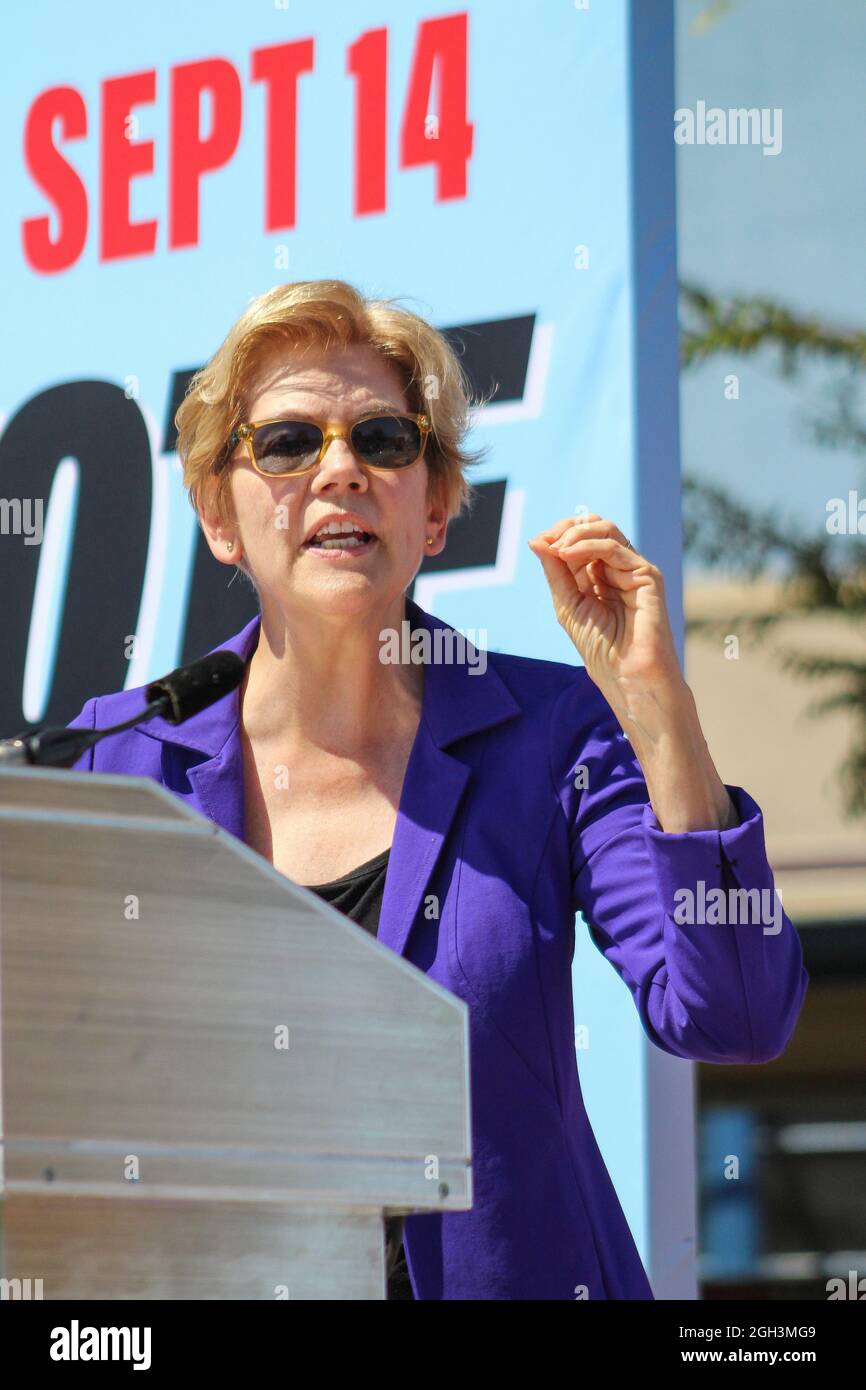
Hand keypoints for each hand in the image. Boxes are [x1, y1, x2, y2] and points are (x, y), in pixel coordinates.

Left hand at [528, 513, 681, 692]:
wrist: (626, 675)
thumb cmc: (600, 648)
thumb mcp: (567, 604)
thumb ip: (555, 571)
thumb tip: (537, 539)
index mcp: (598, 576)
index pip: (579, 539)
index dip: (558, 534)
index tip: (538, 541)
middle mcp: (616, 569)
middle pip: (594, 527)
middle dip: (567, 528)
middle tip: (548, 539)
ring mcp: (633, 569)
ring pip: (606, 531)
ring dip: (576, 534)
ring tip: (558, 548)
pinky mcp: (647, 575)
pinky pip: (616, 548)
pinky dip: (588, 545)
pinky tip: (567, 554)